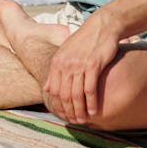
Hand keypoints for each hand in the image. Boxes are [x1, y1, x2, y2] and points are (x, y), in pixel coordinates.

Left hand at [43, 9, 121, 124]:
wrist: (101, 26)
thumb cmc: (84, 40)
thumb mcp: (65, 52)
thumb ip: (55, 70)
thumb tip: (45, 88)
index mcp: (57, 61)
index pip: (53, 91)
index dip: (58, 106)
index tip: (64, 115)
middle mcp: (66, 64)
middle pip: (64, 95)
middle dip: (69, 111)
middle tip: (74, 121)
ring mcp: (79, 64)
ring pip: (76, 95)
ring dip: (80, 110)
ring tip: (83, 120)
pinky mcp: (93, 65)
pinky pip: (90, 89)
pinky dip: (91, 103)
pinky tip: (93, 111)